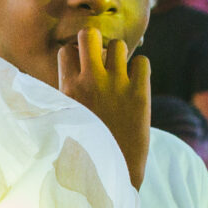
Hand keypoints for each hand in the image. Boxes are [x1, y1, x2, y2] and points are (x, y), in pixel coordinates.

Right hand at [56, 26, 149, 187]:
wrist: (112, 173)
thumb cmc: (85, 148)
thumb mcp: (66, 119)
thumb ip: (67, 96)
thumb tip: (69, 77)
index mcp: (68, 88)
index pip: (65, 51)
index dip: (74, 57)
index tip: (81, 70)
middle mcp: (90, 80)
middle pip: (89, 34)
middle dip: (95, 43)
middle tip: (101, 62)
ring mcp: (116, 84)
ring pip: (119, 45)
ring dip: (120, 57)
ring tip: (120, 75)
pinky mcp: (140, 93)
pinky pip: (143, 61)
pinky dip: (140, 70)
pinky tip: (136, 85)